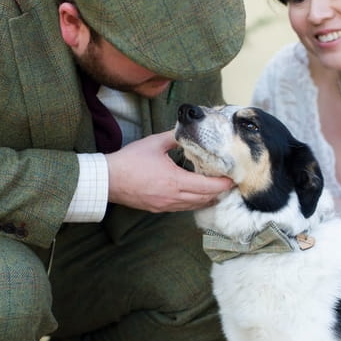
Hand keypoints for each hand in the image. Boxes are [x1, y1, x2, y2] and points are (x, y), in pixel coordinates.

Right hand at [105, 130, 232, 212]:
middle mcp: (173, 197)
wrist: (108, 180)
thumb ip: (175, 137)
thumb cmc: (129, 161)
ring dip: (208, 199)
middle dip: (219, 192)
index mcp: (175, 181)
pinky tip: (197, 196)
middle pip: (205, 199)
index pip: (207, 186)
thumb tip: (188, 131)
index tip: (232, 178)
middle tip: (228, 183)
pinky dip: (194, 203)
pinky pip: (182, 209)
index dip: (222, 184)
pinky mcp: (158, 209)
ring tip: (217, 190)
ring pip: (194, 206)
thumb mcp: (154, 143)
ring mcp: (166, 205)